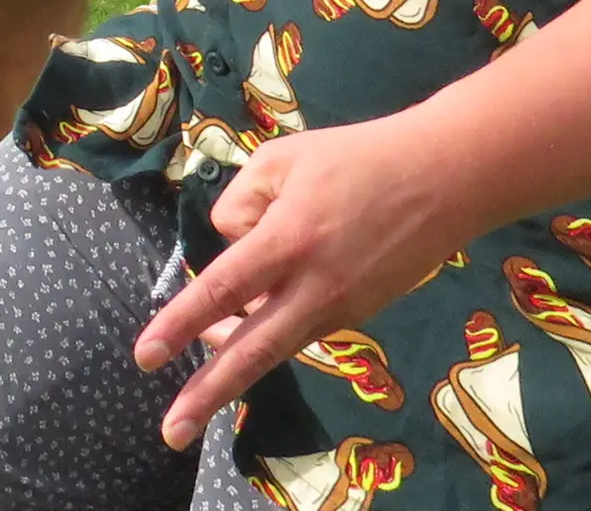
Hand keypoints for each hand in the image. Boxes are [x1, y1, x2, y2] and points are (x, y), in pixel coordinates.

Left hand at [132, 113, 470, 448]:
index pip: (222, 290)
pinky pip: (302, 327)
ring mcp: (341, 308)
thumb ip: (240, 203)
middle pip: (252, 352)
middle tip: (171, 432)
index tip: (145, 356)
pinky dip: (275, 321)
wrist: (445, 179)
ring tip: (207, 337)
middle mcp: (315, 286)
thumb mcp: (282, 159)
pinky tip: (267, 298)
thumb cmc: (356, 158)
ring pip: (276, 344)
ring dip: (237, 350)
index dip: (179, 323)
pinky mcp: (360, 315)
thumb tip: (229, 244)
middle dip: (208, 395)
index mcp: (289, 240)